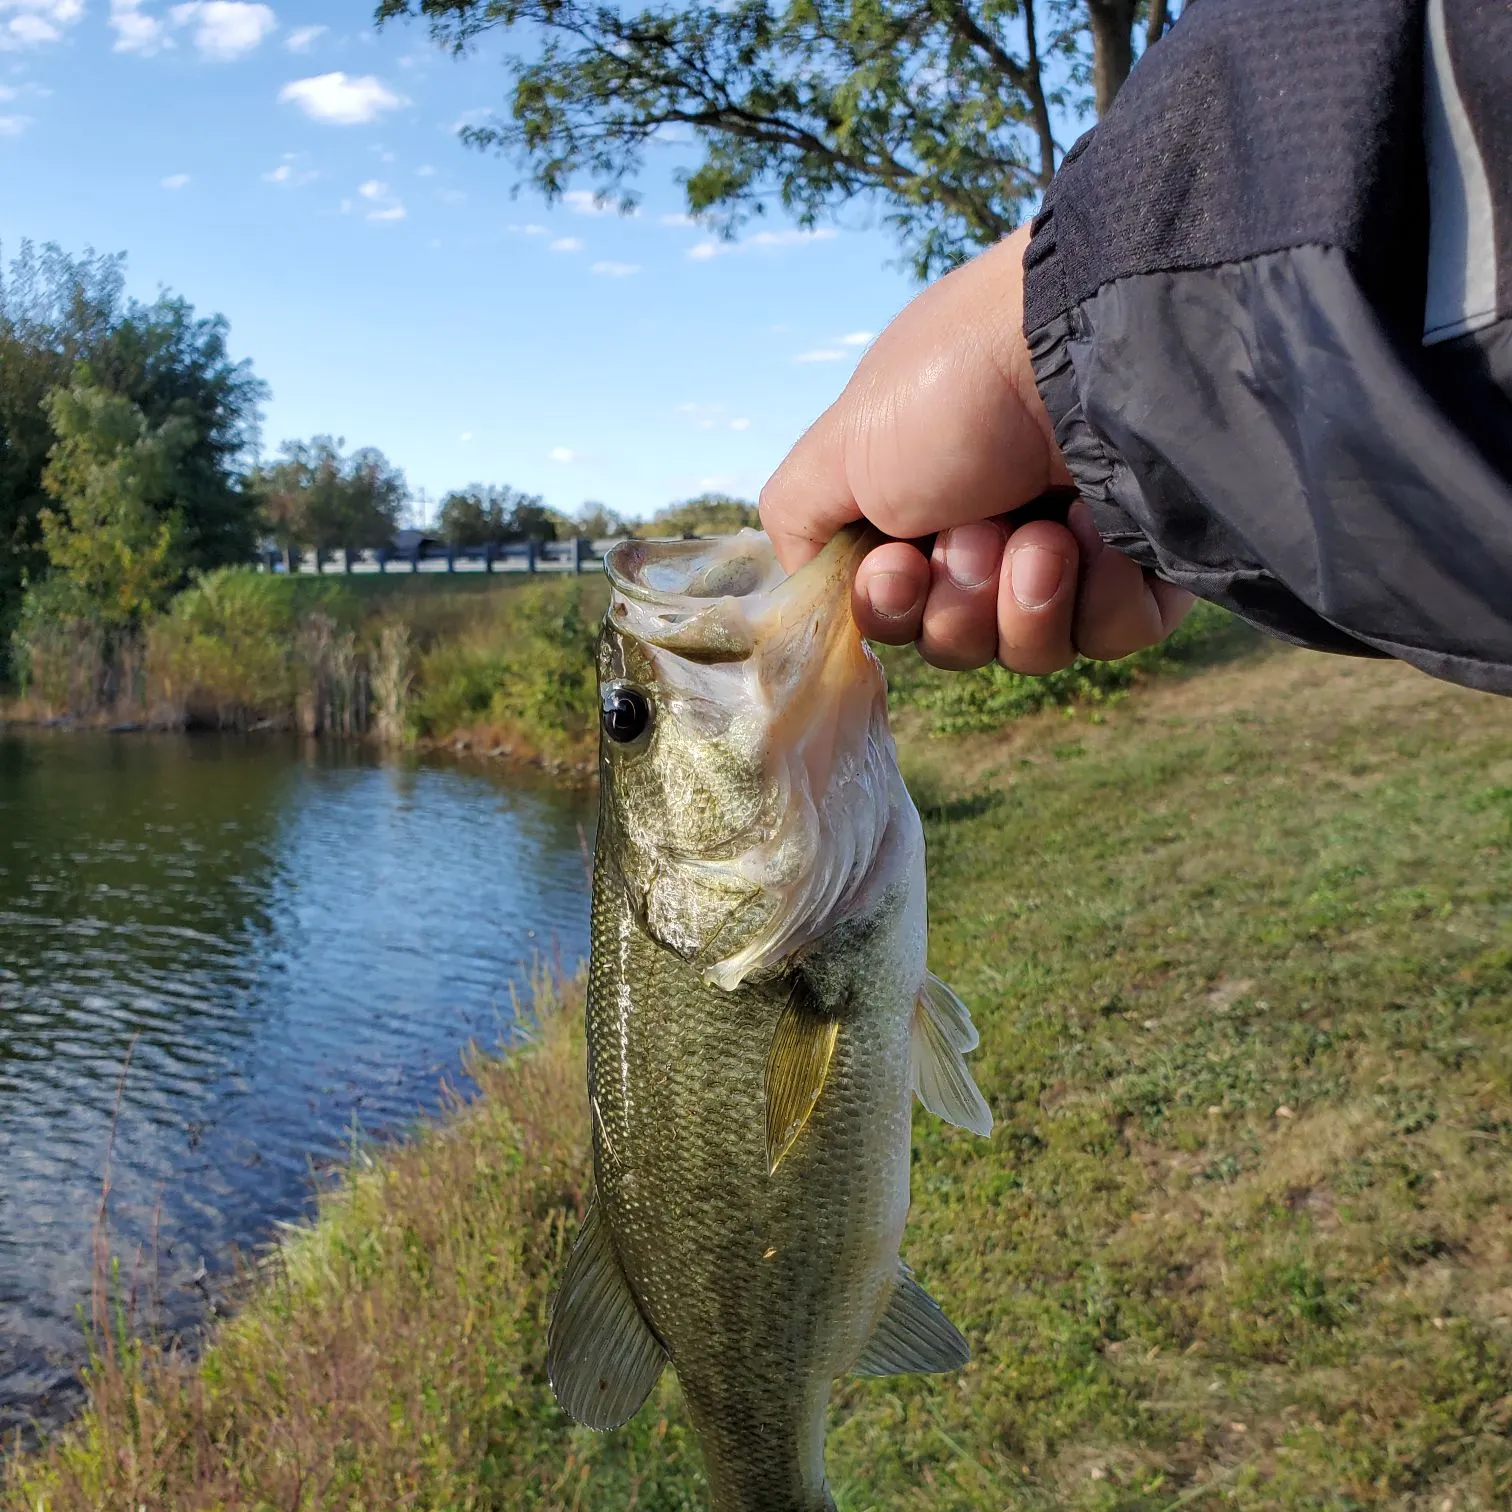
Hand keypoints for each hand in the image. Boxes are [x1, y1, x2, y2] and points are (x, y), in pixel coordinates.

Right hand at [759, 225, 1192, 672]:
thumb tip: (817, 585)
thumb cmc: (948, 388)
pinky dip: (1100, 594)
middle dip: (961, 598)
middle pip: (958, 643)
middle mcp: (995, 537)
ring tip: (1048, 533)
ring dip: (1027, 598)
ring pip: (1032, 652)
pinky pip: (1112, 636)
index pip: (896, 615)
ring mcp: (1075, 557)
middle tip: (983, 530)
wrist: (1080, 345)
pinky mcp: (1148, 569)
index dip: (891, 609)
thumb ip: (799, 520)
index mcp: (923, 512)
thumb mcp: (837, 449)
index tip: (900, 567)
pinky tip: (1098, 528)